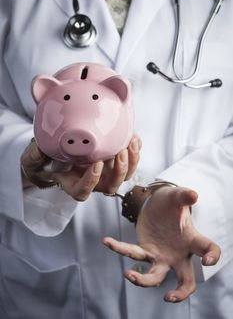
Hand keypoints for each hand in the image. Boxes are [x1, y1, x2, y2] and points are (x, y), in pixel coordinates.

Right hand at [21, 135, 140, 199]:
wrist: (57, 147)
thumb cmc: (45, 157)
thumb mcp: (35, 157)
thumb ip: (36, 156)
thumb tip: (42, 149)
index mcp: (73, 184)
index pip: (84, 191)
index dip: (92, 180)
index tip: (96, 163)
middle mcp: (92, 181)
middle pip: (110, 185)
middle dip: (119, 171)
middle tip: (119, 152)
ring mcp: (105, 172)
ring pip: (124, 174)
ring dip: (131, 160)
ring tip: (130, 142)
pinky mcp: (114, 159)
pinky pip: (129, 158)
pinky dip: (134, 148)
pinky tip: (132, 135)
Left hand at [103, 186, 220, 302]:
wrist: (156, 203)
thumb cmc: (171, 202)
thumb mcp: (177, 196)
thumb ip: (184, 195)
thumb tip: (193, 195)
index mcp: (192, 240)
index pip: (208, 249)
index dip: (212, 257)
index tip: (207, 261)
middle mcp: (178, 254)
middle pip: (185, 280)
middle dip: (180, 293)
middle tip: (168, 297)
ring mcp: (161, 256)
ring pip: (155, 275)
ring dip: (142, 280)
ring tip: (128, 275)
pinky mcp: (145, 251)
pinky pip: (132, 253)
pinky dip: (119, 248)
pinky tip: (107, 241)